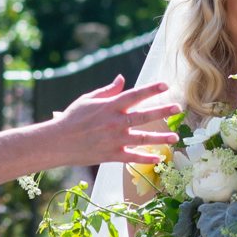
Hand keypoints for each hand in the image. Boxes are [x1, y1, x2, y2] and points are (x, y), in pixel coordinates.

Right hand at [46, 77, 182, 165]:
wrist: (58, 142)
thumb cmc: (72, 118)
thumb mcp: (88, 99)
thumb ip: (108, 90)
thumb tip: (122, 78)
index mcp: (110, 106)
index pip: (135, 95)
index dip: (151, 89)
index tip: (165, 85)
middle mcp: (115, 122)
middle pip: (144, 115)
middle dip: (163, 111)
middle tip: (178, 108)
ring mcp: (115, 140)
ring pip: (143, 138)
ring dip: (161, 137)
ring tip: (175, 136)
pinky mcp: (112, 155)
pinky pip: (133, 157)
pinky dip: (147, 158)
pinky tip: (159, 157)